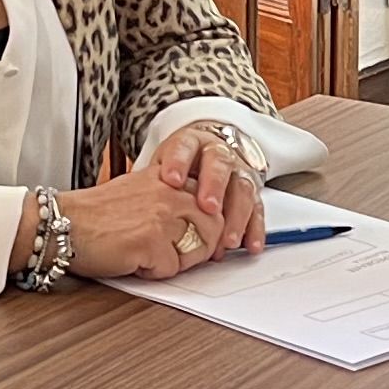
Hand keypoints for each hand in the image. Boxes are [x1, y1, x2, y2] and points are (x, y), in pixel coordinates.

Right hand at [48, 162, 234, 280]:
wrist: (60, 224)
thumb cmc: (94, 215)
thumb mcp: (139, 191)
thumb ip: (171, 199)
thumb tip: (204, 221)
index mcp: (168, 177)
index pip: (214, 200)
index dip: (211, 226)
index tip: (201, 239)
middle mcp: (169, 192)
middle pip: (215, 226)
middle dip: (201, 247)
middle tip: (174, 254)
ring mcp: (162, 216)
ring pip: (199, 249)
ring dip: (179, 261)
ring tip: (151, 256)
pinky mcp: (151, 242)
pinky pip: (172, 269)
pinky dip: (153, 273)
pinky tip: (132, 261)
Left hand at [149, 120, 270, 258]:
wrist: (207, 153)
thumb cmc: (178, 169)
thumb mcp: (162, 167)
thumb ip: (153, 183)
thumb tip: (130, 212)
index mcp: (192, 143)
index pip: (185, 146)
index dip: (179, 162)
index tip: (171, 180)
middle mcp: (218, 153)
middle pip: (219, 164)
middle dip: (214, 187)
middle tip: (207, 208)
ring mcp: (238, 171)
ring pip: (242, 188)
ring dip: (237, 215)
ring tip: (227, 240)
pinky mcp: (252, 191)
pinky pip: (257, 209)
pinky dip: (254, 229)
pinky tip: (250, 245)